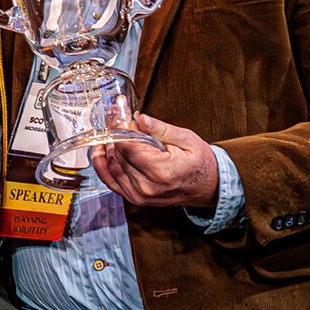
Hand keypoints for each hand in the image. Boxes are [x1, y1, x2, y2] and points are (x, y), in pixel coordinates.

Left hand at [91, 114, 219, 210]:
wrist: (208, 187)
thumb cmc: (200, 163)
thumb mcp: (187, 139)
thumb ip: (161, 129)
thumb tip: (140, 119)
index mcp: (161, 172)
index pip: (128, 146)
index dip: (120, 126)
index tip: (118, 110)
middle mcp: (146, 187)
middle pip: (118, 155)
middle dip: (114, 132)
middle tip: (114, 115)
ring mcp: (138, 195)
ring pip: (112, 166)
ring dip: (107, 146)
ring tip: (111, 129)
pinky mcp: (134, 198)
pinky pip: (111, 180)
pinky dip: (103, 165)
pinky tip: (101, 150)